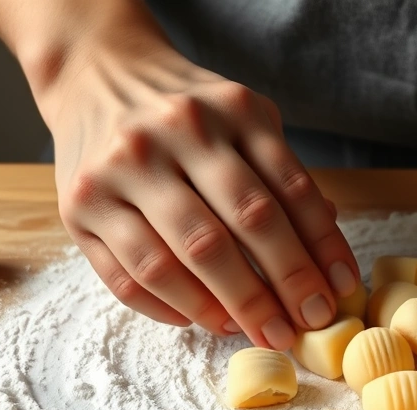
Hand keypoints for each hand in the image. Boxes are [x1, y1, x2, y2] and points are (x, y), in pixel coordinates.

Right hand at [47, 44, 358, 349]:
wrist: (95, 72)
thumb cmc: (188, 111)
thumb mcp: (244, 120)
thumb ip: (283, 177)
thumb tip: (325, 255)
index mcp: (231, 110)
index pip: (290, 190)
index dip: (321, 248)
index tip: (339, 291)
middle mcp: (174, 134)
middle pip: (241, 224)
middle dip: (282, 286)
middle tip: (305, 326)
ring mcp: (118, 170)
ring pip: (179, 259)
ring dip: (227, 307)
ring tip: (258, 332)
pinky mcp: (77, 206)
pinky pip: (127, 277)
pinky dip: (170, 308)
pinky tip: (204, 321)